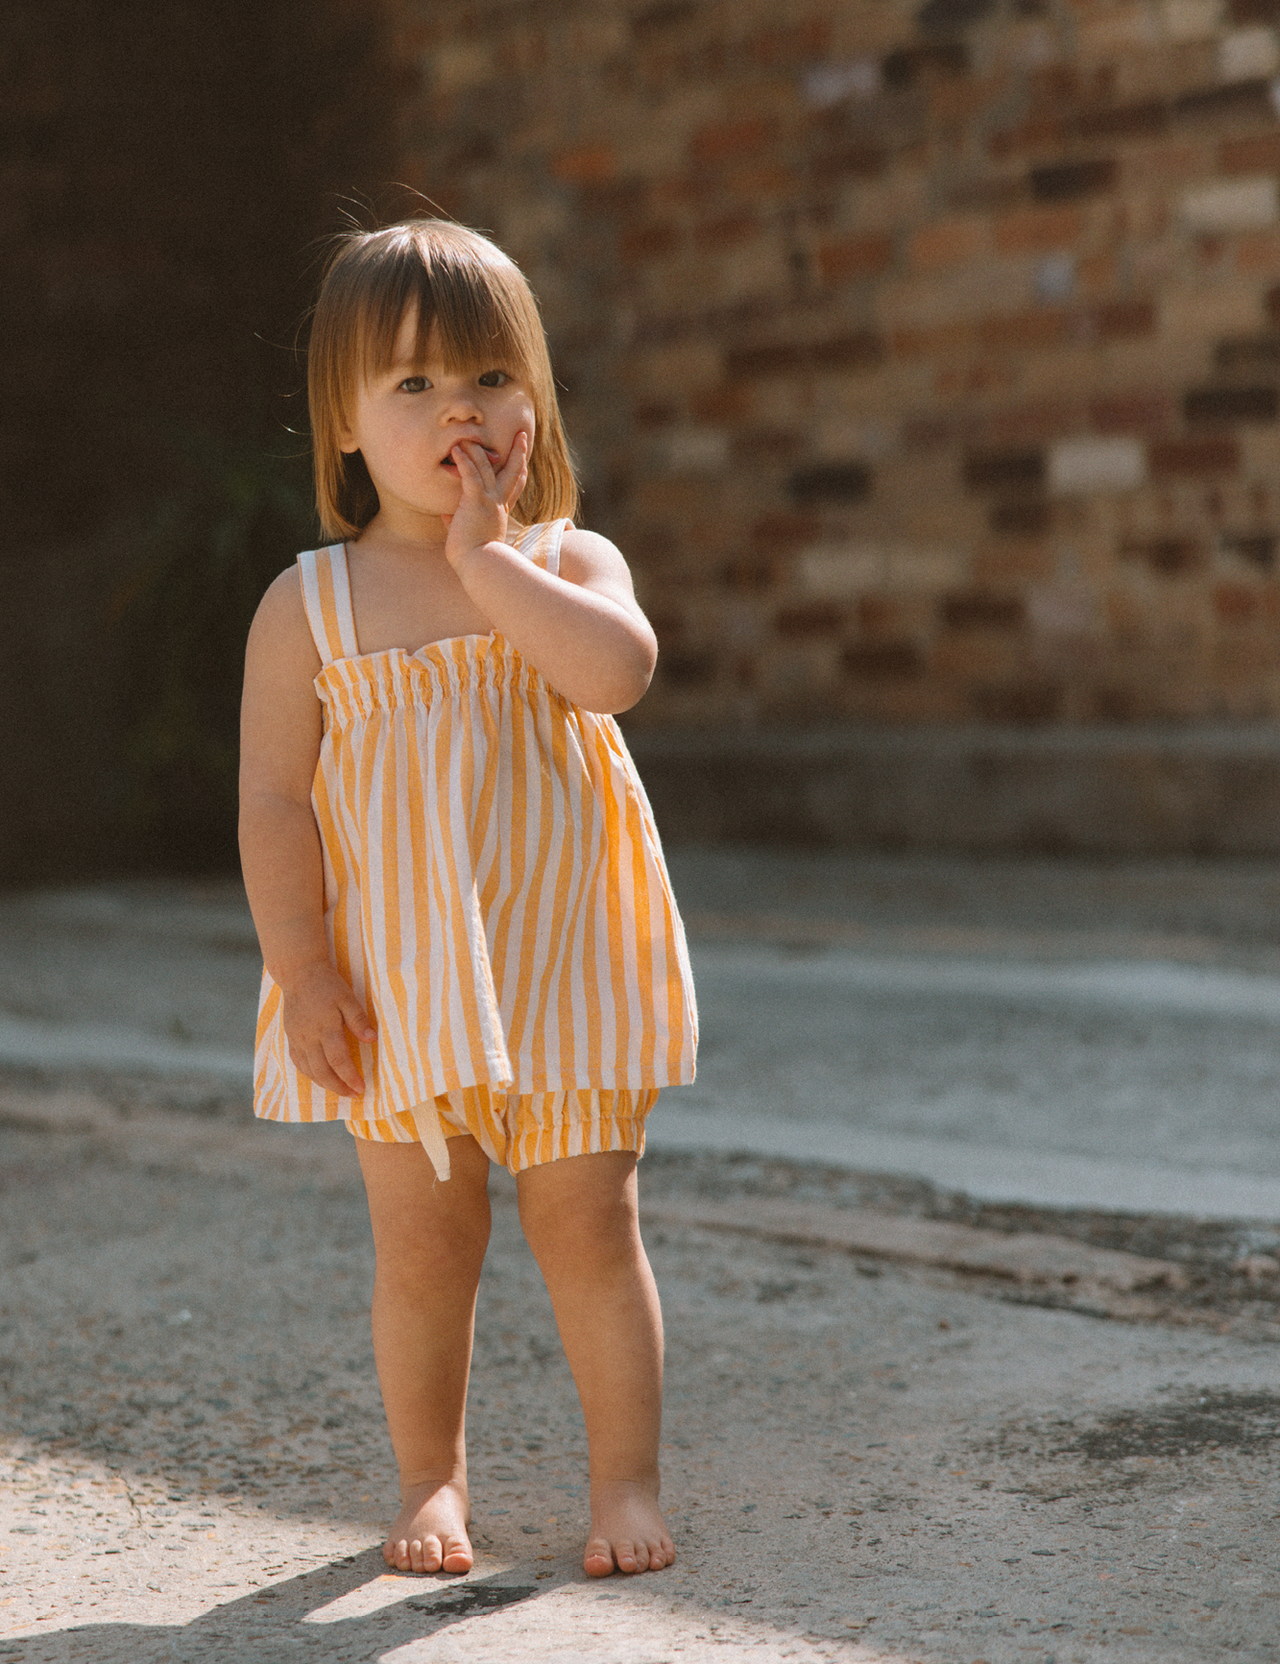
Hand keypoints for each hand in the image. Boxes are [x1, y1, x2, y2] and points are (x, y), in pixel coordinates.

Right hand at [279, 959, 375, 1096]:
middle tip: (353, 1095)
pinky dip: (310, 1074)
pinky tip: (320, 1077)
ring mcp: (297, 1039)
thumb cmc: (327, 985)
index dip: (350, 1077)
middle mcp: (309, 1038)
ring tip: (340, 1090)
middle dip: (339, 1087)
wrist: (299, 974)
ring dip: (324, 1084)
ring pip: (309, 1070)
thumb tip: (371, 1039)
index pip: (339, 1061)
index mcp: (325, 1028)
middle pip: (323, 1072)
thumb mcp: (347, 998)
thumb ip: (358, 1019)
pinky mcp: (291, 1037)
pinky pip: (299, 1063)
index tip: (361, 1088)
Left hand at [442, 430, 529, 568]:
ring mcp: (489, 502)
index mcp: (499, 512)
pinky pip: (471, 477)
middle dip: (518, 451)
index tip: (522, 460)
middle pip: (512, 472)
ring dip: (478, 449)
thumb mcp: (466, 535)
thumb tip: (445, 516)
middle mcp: (498, 504)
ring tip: (469, 435)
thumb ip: (456, 521)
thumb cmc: (473, 557)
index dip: (519, 471)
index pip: (513, 487)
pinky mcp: (477, 502)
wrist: (478, 565)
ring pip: (488, 468)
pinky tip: (456, 449)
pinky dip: (464, 461)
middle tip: (523, 434)